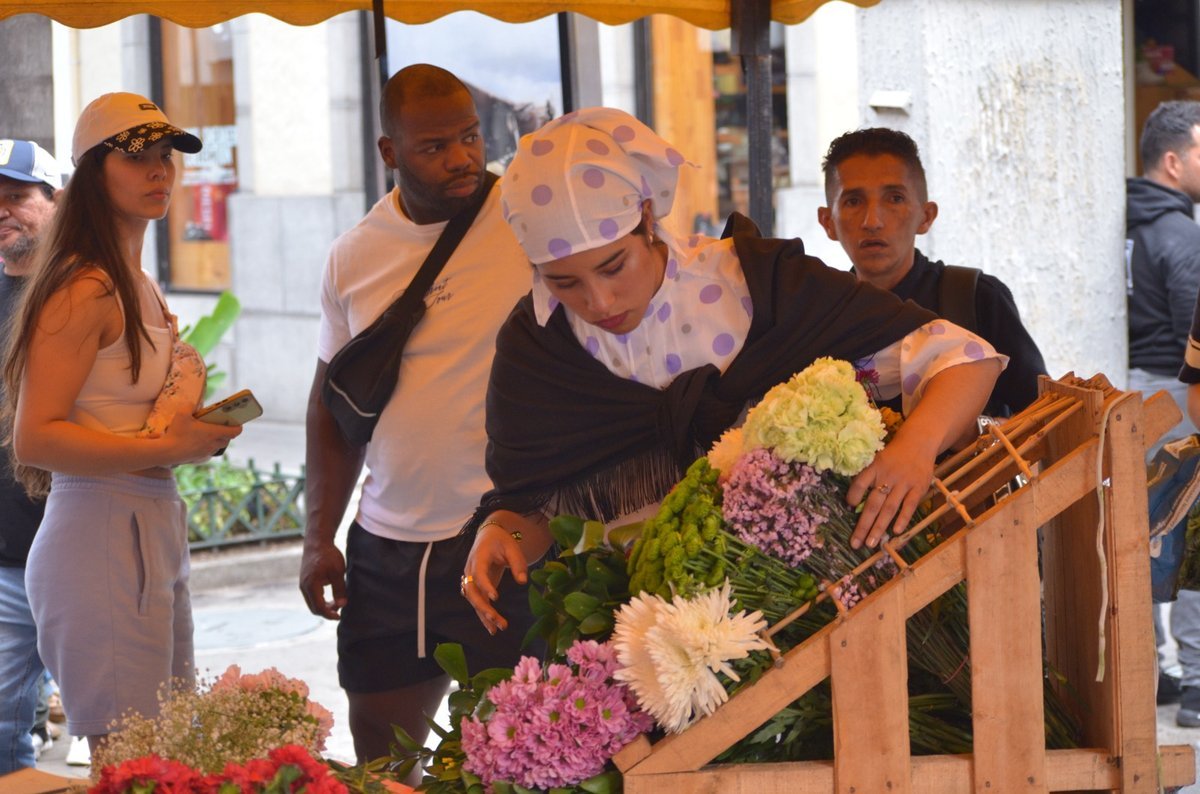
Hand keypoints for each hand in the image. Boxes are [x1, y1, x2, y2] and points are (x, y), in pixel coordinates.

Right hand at [160, 410, 240, 463]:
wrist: (167, 452)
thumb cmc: (176, 433)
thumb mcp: (182, 414)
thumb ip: (189, 406)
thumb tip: (193, 404)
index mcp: (214, 433)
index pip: (235, 431)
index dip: (238, 426)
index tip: (236, 421)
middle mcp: (214, 443)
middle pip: (228, 438)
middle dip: (227, 431)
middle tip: (220, 424)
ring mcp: (208, 452)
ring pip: (219, 445)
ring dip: (217, 439)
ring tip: (209, 431)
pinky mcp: (200, 457)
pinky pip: (209, 450)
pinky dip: (208, 445)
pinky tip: (198, 439)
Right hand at [299, 541, 346, 619]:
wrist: (317, 542)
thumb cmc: (328, 555)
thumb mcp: (337, 571)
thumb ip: (339, 589)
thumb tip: (342, 605)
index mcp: (311, 585)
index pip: (319, 607)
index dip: (329, 614)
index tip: (340, 616)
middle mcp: (304, 586)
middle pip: (314, 608)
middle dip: (327, 611)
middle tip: (340, 609)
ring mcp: (302, 584)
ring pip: (312, 603)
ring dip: (323, 606)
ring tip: (337, 603)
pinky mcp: (304, 582)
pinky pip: (311, 597)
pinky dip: (320, 600)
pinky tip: (331, 597)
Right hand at [461, 519, 527, 634]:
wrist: (488, 536)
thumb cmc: (501, 541)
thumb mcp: (512, 547)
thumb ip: (517, 563)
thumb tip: (522, 582)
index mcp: (479, 558)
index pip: (478, 574)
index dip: (485, 586)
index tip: (496, 598)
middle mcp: (470, 570)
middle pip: (472, 592)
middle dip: (483, 608)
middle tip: (496, 620)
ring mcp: (471, 579)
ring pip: (473, 600)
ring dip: (483, 615)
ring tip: (496, 630)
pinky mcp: (476, 587)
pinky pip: (477, 602)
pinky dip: (483, 615)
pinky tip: (492, 628)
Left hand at [846, 437, 933, 549]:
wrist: (919, 442)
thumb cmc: (892, 455)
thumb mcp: (876, 459)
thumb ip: (867, 477)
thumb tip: (854, 502)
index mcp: (874, 467)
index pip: (859, 482)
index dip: (853, 495)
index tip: (848, 506)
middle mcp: (888, 475)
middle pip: (873, 503)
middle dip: (863, 525)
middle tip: (855, 544)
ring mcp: (904, 482)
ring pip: (889, 508)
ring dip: (879, 527)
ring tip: (871, 543)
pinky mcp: (919, 487)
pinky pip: (910, 506)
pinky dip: (903, 519)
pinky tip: (895, 532)